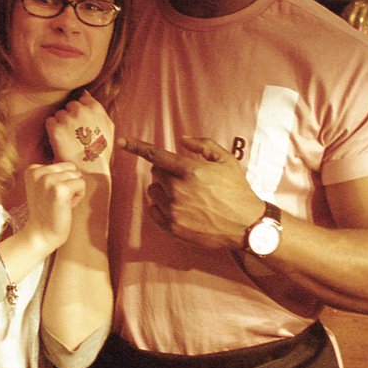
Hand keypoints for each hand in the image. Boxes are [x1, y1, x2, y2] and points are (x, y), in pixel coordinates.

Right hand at [22, 162, 84, 250]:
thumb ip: (54, 173)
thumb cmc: (47, 211)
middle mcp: (38, 172)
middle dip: (69, 184)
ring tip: (60, 204)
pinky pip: (81, 184)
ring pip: (77, 175)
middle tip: (57, 200)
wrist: (41, 234)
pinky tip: (66, 207)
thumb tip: (75, 166)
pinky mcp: (59, 189)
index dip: (62, 182)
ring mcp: (48, 180)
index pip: (63, 165)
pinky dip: (78, 196)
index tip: (50, 196)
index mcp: (32, 169)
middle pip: (71, 168)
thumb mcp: (44, 187)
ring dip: (74, 191)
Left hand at [45, 91, 113, 169]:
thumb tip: (86, 93)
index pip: (82, 99)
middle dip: (70, 116)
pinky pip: (50, 122)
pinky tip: (60, 141)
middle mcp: (81, 111)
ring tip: (68, 139)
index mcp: (95, 108)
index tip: (82, 124)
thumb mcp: (109, 127)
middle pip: (69, 106)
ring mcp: (68, 119)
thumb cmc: (100, 151)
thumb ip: (99, 109)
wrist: (89, 171)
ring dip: (61, 124)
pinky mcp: (56, 129)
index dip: (81, 112)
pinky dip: (52, 130)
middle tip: (75, 134)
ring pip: (59, 114)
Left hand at [117, 135, 263, 250]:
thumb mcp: (227, 161)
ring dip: (163, 189)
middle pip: (156, 173)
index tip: (121, 141)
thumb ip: (204, 145)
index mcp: (191, 171)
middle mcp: (179, 190)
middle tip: (185, 177)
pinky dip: (160, 205)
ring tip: (184, 194)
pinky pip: (153, 210)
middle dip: (166, 171)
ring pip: (153, 191)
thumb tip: (182, 140)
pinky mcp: (172, 227)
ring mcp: (174, 210)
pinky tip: (179, 207)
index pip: (156, 155)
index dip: (136, 146)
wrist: (246, 226)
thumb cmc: (237, 190)